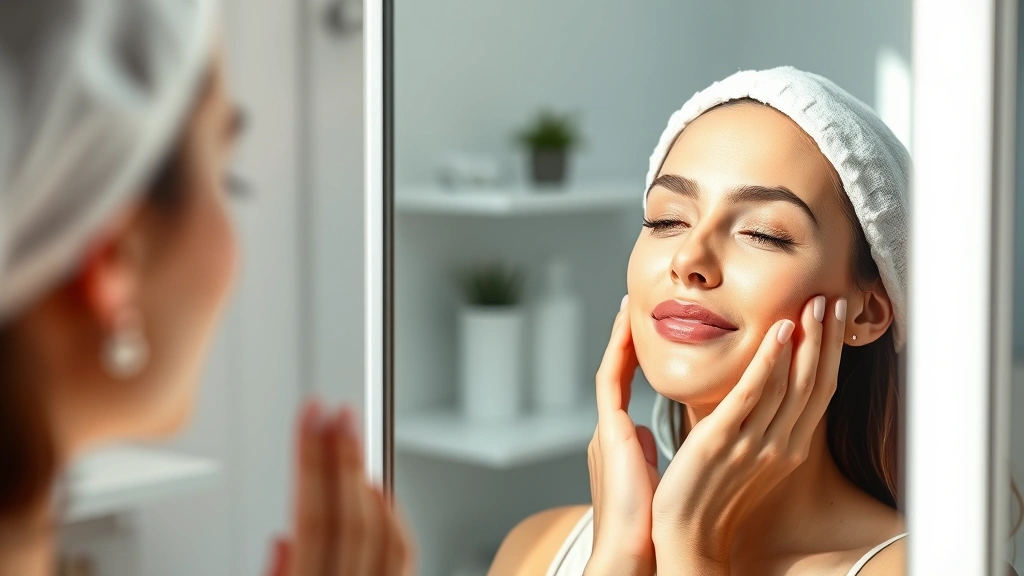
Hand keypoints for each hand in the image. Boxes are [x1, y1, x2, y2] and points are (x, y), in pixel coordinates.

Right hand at [265, 401, 414, 575]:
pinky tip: (378, 490)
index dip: (311, 457)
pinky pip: (402, 552)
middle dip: (344, 456)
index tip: (310, 414)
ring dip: (365, 479)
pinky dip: (392, 516)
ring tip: (352, 439)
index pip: (311, 515)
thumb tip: (281, 541)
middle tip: (338, 412)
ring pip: (382, 529)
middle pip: (350, 515)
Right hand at [584, 297, 660, 575]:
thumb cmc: (647, 528)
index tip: (636, 334)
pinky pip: (611, 377)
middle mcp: (608, 430)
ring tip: (628, 304)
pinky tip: (627, 323)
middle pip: (615, 373)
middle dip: (620, 339)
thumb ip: (642, 456)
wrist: (630, 552)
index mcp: (618, 443)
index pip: (623, 390)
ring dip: (620, 335)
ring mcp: (605, 428)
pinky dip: (619, 350)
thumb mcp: (648, 482)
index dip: (629, 360)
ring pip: (613, 369)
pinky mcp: (608, 430)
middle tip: (629, 305)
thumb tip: (644, 438)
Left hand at [651, 296, 844, 571]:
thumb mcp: (749, 455)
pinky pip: (751, 395)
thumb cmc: (712, 493)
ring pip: (789, 384)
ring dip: (804, 340)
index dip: (831, 354)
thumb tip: (763, 386)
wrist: (686, 533)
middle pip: (813, 383)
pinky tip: (778, 333)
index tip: (836, 319)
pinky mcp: (722, 439)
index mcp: (788, 449)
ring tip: (811, 304)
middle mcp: (780, 445)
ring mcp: (754, 443)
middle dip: (826, 339)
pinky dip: (768, 362)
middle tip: (832, 299)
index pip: (819, 392)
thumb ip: (759, 423)